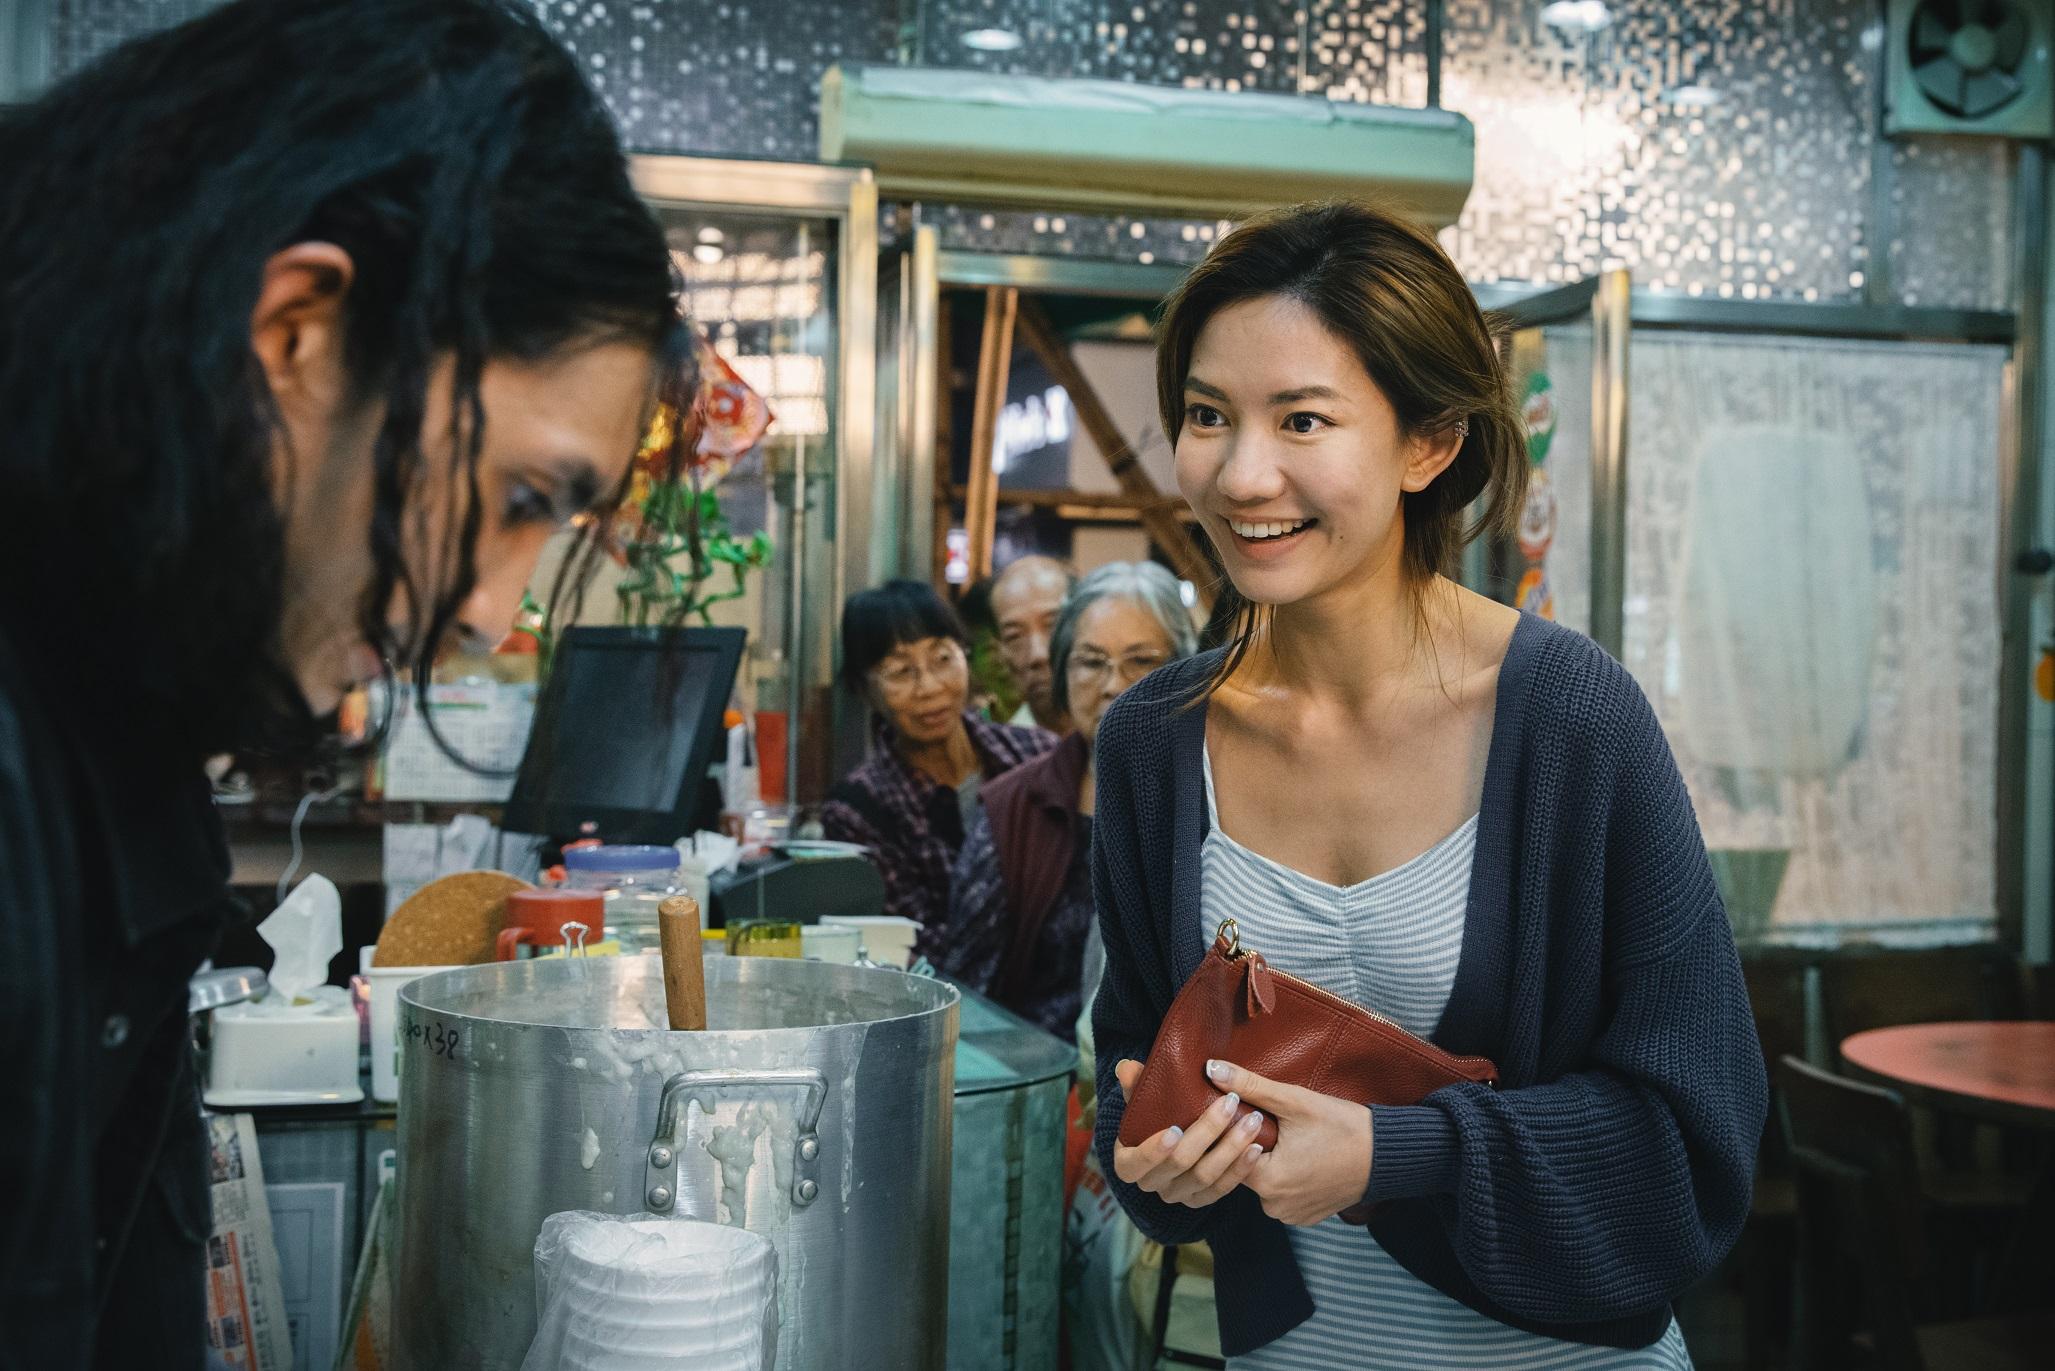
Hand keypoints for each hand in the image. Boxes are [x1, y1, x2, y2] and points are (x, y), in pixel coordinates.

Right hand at [1109, 1058, 1265, 1208]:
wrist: (1175, 1139)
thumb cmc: (1156, 1118)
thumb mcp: (1142, 1102)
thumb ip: (1133, 1086)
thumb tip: (1126, 1067)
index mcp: (1129, 1164)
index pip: (1136, 1163)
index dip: (1154, 1150)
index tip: (1176, 1130)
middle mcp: (1152, 1183)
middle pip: (1179, 1163)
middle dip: (1206, 1133)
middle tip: (1229, 1103)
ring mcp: (1178, 1194)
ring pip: (1205, 1176)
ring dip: (1231, 1148)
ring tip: (1251, 1121)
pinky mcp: (1202, 1199)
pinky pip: (1223, 1189)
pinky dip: (1241, 1168)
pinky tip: (1256, 1148)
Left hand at [1208, 1059, 1373, 1225]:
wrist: (1387, 1155)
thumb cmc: (1343, 1127)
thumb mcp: (1295, 1101)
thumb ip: (1250, 1085)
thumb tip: (1211, 1069)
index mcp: (1267, 1181)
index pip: (1230, 1152)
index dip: (1237, 1129)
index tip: (1252, 1113)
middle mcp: (1274, 1207)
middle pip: (1246, 1167)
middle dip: (1255, 1143)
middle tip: (1280, 1124)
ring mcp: (1291, 1216)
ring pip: (1264, 1181)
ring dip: (1271, 1160)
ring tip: (1294, 1140)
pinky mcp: (1305, 1217)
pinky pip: (1283, 1194)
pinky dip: (1288, 1176)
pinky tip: (1303, 1158)